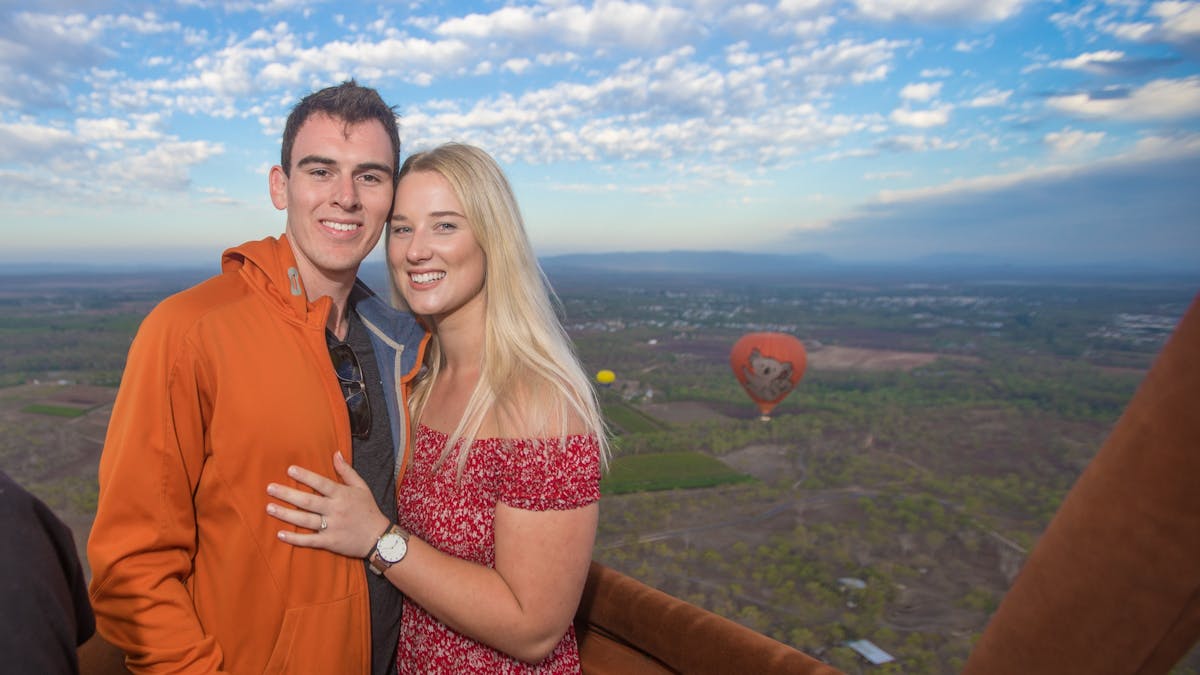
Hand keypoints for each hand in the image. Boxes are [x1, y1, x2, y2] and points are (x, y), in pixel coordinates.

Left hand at [266, 451, 390, 557]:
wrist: (379, 537)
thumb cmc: (368, 509)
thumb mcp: (362, 487)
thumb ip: (347, 471)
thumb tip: (336, 453)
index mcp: (342, 495)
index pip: (321, 483)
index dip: (305, 476)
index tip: (289, 470)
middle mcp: (335, 510)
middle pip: (308, 501)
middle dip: (288, 494)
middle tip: (270, 488)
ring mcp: (332, 527)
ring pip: (305, 520)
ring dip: (286, 514)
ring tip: (269, 508)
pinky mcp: (330, 542)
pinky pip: (309, 540)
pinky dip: (295, 538)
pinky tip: (280, 534)